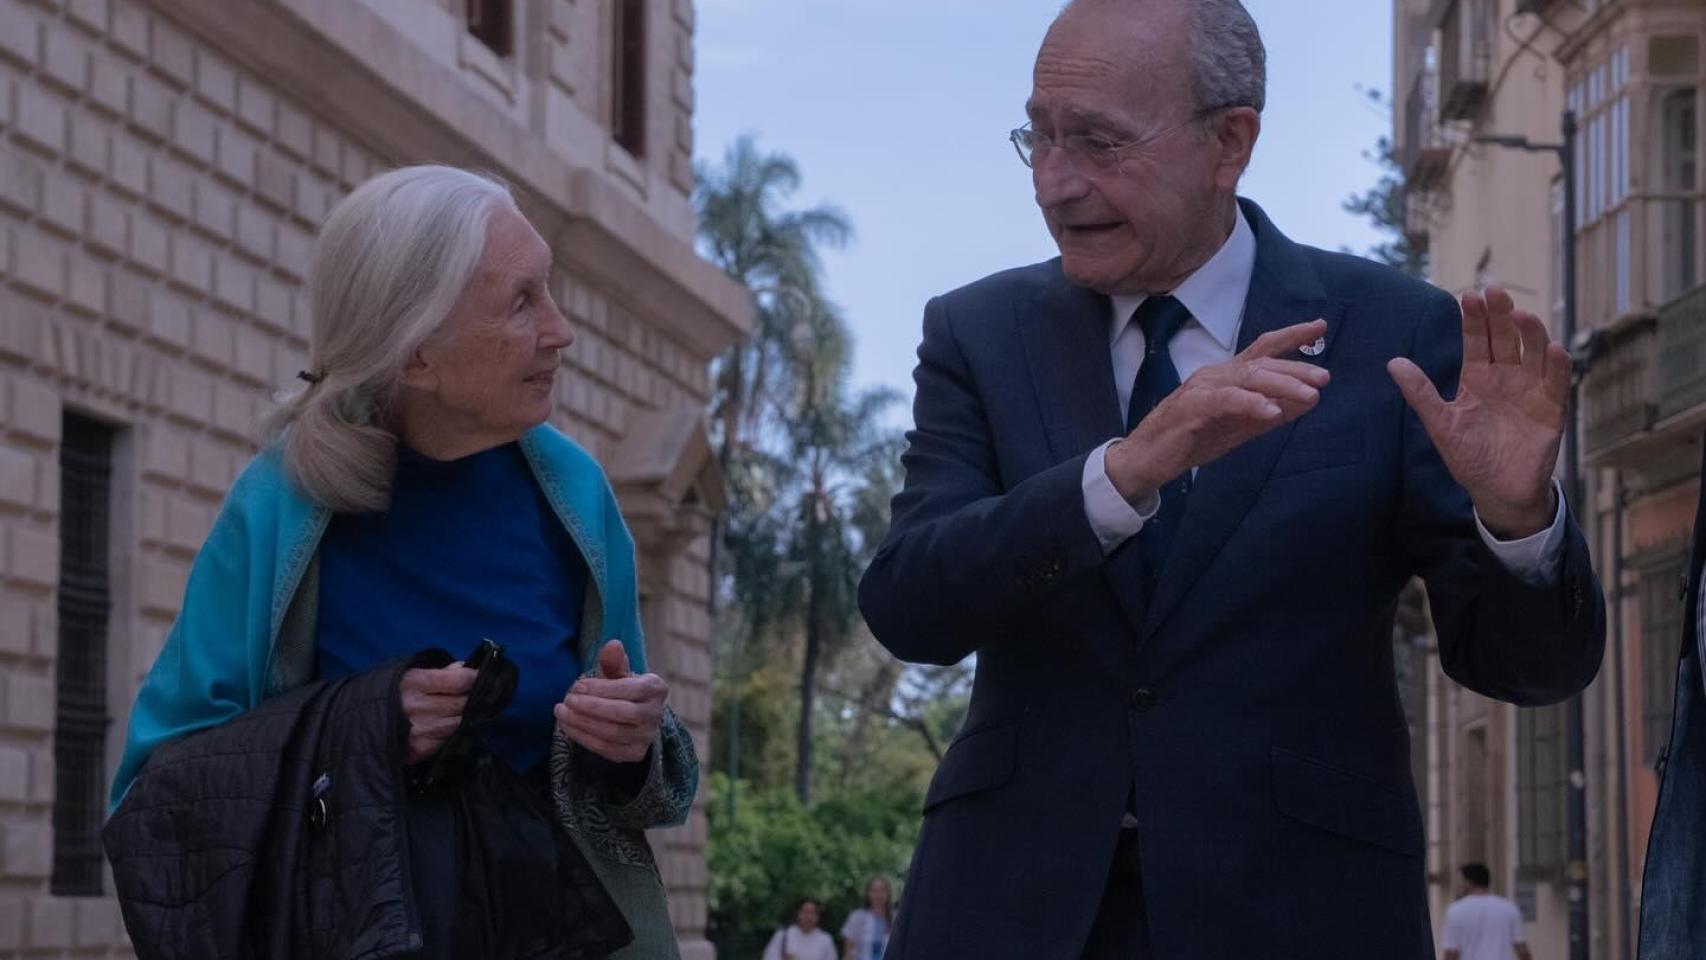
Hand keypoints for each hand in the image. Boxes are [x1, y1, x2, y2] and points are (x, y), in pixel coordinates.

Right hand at [399, 662, 476, 763]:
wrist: (357, 725)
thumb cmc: (389, 695)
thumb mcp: (407, 676)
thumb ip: (438, 673)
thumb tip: (464, 668)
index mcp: (414, 682)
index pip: (459, 680)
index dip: (473, 678)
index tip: (478, 678)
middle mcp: (417, 706)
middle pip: (462, 703)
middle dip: (470, 699)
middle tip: (471, 696)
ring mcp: (418, 730)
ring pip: (458, 723)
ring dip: (460, 717)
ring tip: (453, 712)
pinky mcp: (418, 749)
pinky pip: (447, 739)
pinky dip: (448, 733)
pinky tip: (440, 728)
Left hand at [553, 640, 668, 763]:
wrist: (633, 717)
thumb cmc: (622, 689)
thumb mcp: (619, 672)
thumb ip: (613, 661)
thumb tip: (613, 644)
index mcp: (656, 689)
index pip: (630, 689)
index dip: (601, 688)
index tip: (577, 685)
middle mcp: (656, 715)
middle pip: (622, 714)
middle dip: (591, 707)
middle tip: (567, 700)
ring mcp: (646, 737)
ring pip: (612, 733)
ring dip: (582, 723)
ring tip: (561, 712)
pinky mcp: (633, 754)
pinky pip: (605, 749)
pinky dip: (583, 737)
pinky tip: (567, 726)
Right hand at [1104, 319, 1331, 500]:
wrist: (1147, 459)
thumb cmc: (1191, 439)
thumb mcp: (1239, 426)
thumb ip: (1271, 413)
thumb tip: (1309, 400)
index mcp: (1227, 377)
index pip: (1262, 350)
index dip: (1291, 337)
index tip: (1320, 327)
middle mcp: (1216, 375)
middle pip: (1260, 363)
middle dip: (1295, 368)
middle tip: (1324, 377)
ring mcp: (1203, 388)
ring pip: (1248, 378)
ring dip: (1282, 384)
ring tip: (1309, 394)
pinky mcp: (1192, 407)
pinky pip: (1227, 400)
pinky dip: (1252, 403)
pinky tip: (1272, 412)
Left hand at [1387, 286, 1566, 538]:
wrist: (1497, 491)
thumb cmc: (1468, 457)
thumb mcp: (1440, 424)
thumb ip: (1421, 393)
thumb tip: (1393, 362)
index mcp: (1478, 378)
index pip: (1475, 341)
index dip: (1473, 320)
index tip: (1468, 296)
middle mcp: (1506, 377)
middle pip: (1505, 339)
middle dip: (1500, 315)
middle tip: (1495, 291)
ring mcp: (1530, 390)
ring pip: (1533, 353)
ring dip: (1530, 333)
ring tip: (1521, 315)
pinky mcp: (1551, 409)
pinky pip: (1556, 383)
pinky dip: (1557, 366)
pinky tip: (1554, 349)